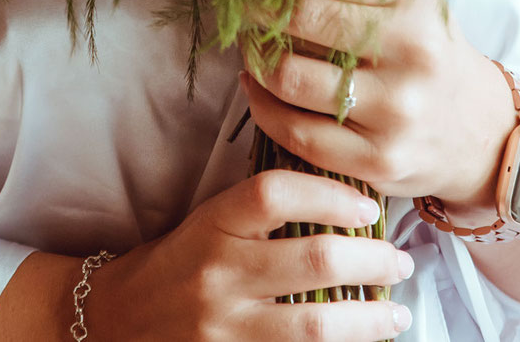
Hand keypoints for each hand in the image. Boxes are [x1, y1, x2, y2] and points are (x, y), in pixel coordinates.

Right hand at [85, 168, 413, 339]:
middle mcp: (219, 275)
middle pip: (312, 258)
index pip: (274, 193)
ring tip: (398, 313)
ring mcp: (225, 329)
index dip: (328, 191)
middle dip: (371, 260)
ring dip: (369, 320)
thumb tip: (343, 198)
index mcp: (212, 225)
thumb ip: (263, 211)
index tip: (368, 204)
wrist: (118, 323)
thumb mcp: (209, 222)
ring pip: (314, 325)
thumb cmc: (178, 263)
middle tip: (400, 260)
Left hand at [241, 0, 514, 217]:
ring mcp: (395, 114)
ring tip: (248, 41)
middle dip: (256, 6)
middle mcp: (411, 56)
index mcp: (416, 3)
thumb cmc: (428, 51)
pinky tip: (255, 84)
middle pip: (301, 19)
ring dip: (254, 55)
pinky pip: (296, 133)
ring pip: (289, 78)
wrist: (477, 131)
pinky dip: (262, 105)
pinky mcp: (377, 162)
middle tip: (239, 1)